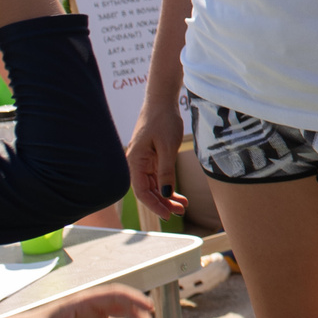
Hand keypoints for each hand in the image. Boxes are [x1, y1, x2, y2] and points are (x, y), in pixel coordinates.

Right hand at [126, 92, 188, 229]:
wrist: (162, 102)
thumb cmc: (163, 120)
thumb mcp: (167, 146)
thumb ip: (166, 170)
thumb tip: (166, 193)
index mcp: (135, 162)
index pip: (142, 192)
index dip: (154, 205)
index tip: (168, 215)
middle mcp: (136, 164)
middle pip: (148, 191)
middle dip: (163, 203)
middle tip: (180, 212)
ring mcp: (144, 162)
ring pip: (154, 186)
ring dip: (167, 197)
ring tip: (182, 206)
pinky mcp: (152, 159)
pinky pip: (158, 178)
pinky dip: (168, 187)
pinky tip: (179, 195)